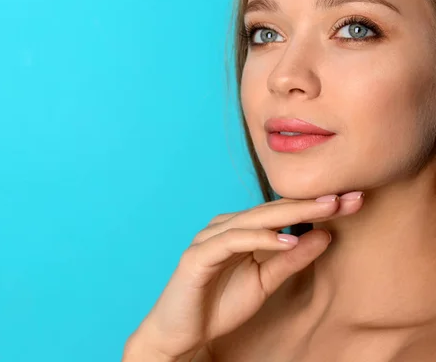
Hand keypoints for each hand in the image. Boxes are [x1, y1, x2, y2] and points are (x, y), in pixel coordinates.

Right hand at [125, 192, 363, 360]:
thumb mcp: (265, 282)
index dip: (314, 207)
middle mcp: (224, 228)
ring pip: (253, 219)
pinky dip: (261, 239)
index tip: (351, 201)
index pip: (280, 213)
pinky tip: (287, 240)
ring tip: (326, 210)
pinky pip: (233, 241)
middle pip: (271, 210)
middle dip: (310, 203)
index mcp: (239, 231)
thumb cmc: (218, 305)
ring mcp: (210, 239)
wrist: (180, 333)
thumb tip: (325, 235)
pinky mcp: (198, 255)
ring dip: (291, 214)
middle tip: (346, 196)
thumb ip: (290, 259)